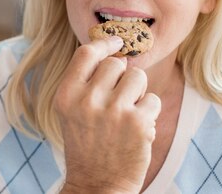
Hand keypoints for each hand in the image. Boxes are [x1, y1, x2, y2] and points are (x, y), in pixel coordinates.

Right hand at [54, 37, 160, 193]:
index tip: (117, 41)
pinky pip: (154, 99)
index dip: (105, 43)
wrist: (97, 185)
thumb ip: (85, 81)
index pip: (87, 53)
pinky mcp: (138, 123)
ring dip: (138, 93)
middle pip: (116, 63)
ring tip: (127, 114)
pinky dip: (150, 113)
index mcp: (67, 95)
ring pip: (137, 77)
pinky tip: (137, 129)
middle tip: (119, 98)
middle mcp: (87, 100)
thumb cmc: (86, 143)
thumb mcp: (71, 110)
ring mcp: (113, 111)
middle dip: (122, 76)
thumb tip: (115, 51)